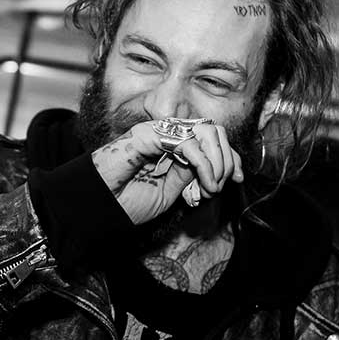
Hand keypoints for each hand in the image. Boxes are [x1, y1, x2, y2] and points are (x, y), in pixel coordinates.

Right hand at [90, 120, 243, 224]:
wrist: (99, 208)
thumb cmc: (127, 203)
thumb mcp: (173, 193)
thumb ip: (192, 176)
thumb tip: (218, 168)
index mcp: (172, 148)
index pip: (211, 140)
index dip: (230, 156)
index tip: (239, 178)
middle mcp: (167, 136)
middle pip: (213, 131)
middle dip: (227, 158)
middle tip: (222, 184)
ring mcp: (158, 133)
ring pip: (205, 131)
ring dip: (217, 160)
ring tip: (213, 184)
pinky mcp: (149, 135)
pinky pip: (187, 142)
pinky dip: (204, 163)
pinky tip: (204, 182)